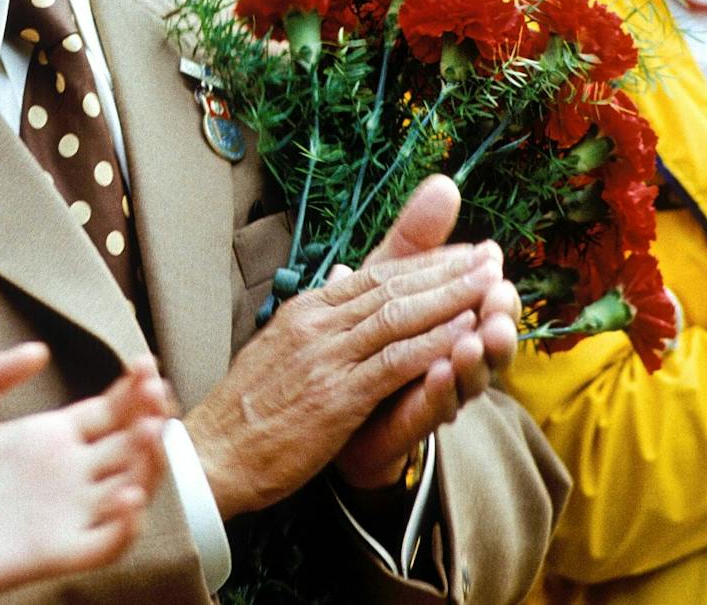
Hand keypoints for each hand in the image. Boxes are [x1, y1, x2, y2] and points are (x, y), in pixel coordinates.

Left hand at [0, 345, 169, 602]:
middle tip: (157, 391)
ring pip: (130, 489)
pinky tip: (129, 497)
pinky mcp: (55, 553)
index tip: (144, 362)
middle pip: (129, 445)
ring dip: (149, 464)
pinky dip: (125, 525)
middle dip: (150, 418)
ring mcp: (65, 514)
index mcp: (49, 438)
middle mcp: (67, 475)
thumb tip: (39, 348)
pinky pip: (106, 544)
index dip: (134, 389)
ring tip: (151, 432)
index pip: (110, 412)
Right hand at [184, 175, 500, 519]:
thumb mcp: (280, 350)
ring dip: (450, 297)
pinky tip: (464, 334)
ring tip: (491, 284)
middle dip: (447, 269)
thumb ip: (317, 319)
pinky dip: (432, 344)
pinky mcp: (336, 396)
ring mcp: (325, 357)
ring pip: (398, 315)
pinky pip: (393, 362)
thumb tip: (340, 278)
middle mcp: (316, 323)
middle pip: (392, 285)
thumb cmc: (247, 410)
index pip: (373, 274)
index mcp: (305, 311)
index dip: (424, 262)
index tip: (462, 252)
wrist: (214, 454)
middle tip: (491, 255)